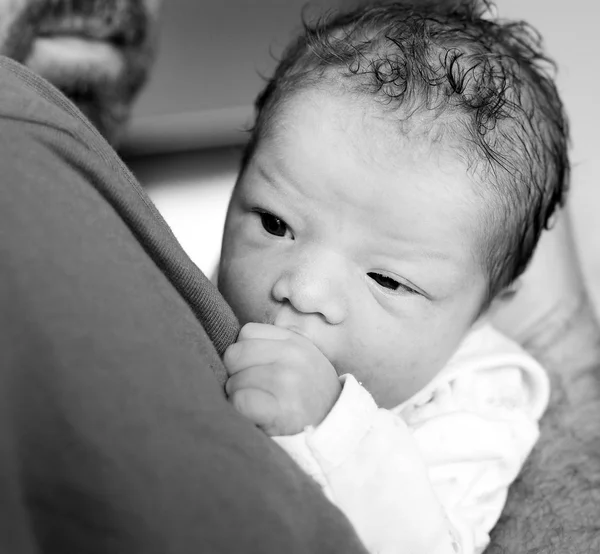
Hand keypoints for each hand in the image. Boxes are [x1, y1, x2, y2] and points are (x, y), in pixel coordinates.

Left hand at [224, 322, 341, 435]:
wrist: (335, 427)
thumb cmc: (309, 392)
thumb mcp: (302, 357)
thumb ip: (274, 345)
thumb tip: (234, 349)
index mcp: (295, 341)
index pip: (247, 332)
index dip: (244, 351)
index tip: (256, 367)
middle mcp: (293, 356)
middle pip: (235, 354)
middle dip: (235, 373)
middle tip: (252, 388)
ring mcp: (287, 381)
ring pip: (234, 380)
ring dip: (238, 395)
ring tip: (258, 403)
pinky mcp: (280, 409)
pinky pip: (240, 401)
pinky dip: (240, 410)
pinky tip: (255, 414)